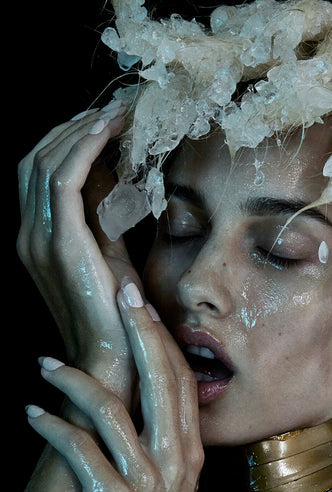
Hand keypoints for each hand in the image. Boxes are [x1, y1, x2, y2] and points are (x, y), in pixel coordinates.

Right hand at [17, 102, 139, 403]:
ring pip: (46, 163)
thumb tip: (112, 176)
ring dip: (81, 131)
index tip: (104, 120)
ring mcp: (40, 241)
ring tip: (116, 113)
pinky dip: (84, 148)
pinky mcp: (62, 245)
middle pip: (36, 160)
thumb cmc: (118, 316)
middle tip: (113, 109)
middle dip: (73, 127)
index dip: (68, 139)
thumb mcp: (111, 257)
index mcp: (40, 239)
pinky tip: (109, 130)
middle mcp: (31, 236)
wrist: (111, 360)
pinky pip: (65, 180)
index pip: (41, 172)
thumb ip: (103, 219)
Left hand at [26, 283, 203, 491]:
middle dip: (138, 330)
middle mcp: (177, 462)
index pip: (182, 381)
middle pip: (161, 379)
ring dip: (74, 379)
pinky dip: (52, 427)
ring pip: (114, 409)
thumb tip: (151, 413)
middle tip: (116, 289)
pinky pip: (80, 451)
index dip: (161, 337)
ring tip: (41, 364)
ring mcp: (148, 482)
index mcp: (191, 456)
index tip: (140, 302)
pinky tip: (30, 413)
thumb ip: (168, 451)